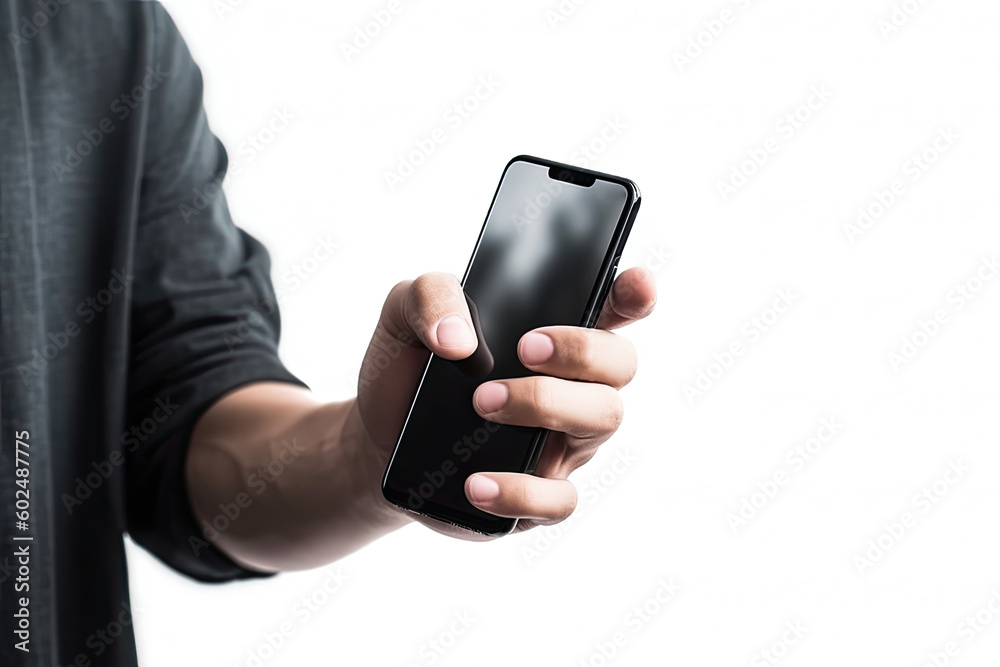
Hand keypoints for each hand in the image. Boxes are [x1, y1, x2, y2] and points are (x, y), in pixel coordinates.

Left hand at [356, 268, 655, 537]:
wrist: (376, 438)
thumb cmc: (409, 368)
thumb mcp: (403, 315)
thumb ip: (429, 297)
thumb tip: (457, 339)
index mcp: (552, 333)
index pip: (612, 306)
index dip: (634, 294)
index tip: (636, 282)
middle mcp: (573, 385)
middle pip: (621, 364)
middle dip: (580, 351)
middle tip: (522, 349)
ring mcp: (564, 442)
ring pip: (602, 420)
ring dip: (547, 406)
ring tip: (482, 403)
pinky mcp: (539, 494)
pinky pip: (560, 500)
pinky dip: (521, 490)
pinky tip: (475, 482)